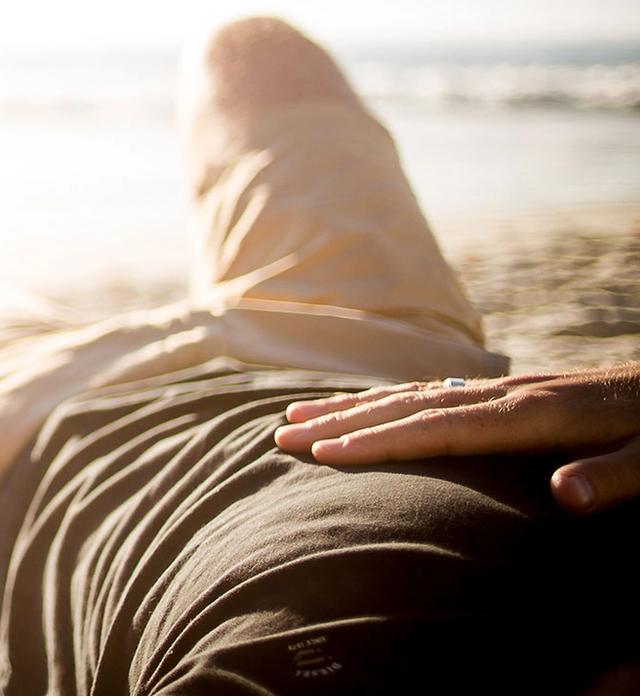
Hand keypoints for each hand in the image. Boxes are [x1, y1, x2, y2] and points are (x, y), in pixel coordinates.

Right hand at [273, 362, 639, 514]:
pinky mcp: (511, 391)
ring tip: (293, 417)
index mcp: (533, 414)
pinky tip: (362, 409)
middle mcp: (507, 395)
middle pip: (408, 408)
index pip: (439, 429)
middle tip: (280, 437)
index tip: (325, 455)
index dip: (379, 443)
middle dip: (341, 423)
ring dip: (350, 408)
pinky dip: (386, 400)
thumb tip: (564, 498)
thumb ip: (613, 477)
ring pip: (411, 395)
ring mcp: (505, 389)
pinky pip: (432, 393)